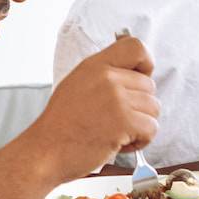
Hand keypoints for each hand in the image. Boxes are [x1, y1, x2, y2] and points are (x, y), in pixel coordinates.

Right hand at [27, 36, 158, 180]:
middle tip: (118, 120)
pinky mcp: (123, 121)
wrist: (45, 151)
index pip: (136, 47)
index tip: (139, 79)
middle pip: (149, 86)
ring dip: (140, 125)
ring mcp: (116, 99)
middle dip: (139, 107)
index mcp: (95, 65)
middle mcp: (107, 78)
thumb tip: (134, 75)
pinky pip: (151, 128)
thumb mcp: (77, 85)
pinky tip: (118, 143)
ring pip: (153, 108)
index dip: (145, 65)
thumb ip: (104, 75)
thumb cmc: (60, 125)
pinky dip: (140, 141)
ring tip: (117, 133)